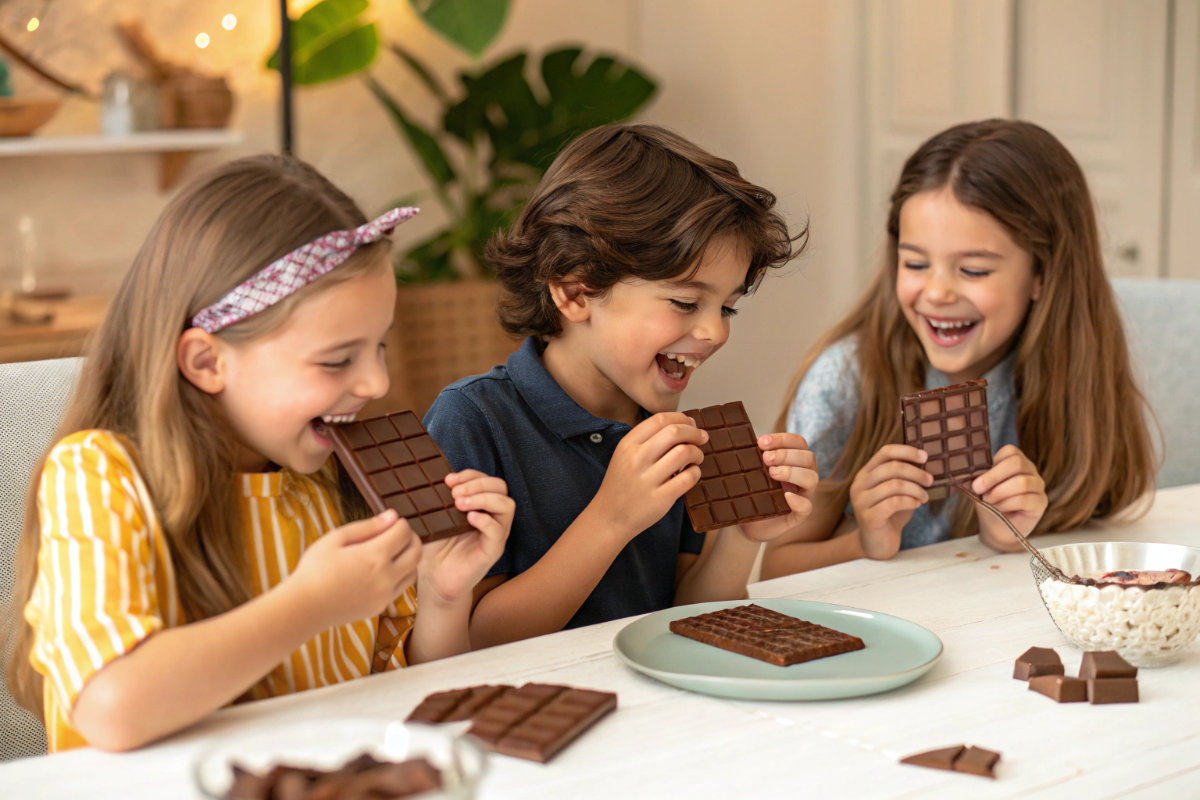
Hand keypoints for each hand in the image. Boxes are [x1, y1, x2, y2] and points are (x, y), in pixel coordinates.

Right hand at [287, 509, 420, 628]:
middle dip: (411, 538)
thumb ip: (367, 527)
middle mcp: (385, 576)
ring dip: (409, 558)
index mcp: (374, 556)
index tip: (391, 522)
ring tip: (393, 551)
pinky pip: (401, 587)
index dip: (400, 523)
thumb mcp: (335, 539)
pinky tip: (384, 569)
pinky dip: (401, 575)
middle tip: (397, 534)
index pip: (404, 533)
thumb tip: (392, 516)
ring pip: (413, 571)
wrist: (304, 607)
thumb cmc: (314, 569)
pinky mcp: (380, 607)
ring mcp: (385, 594)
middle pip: (416, 552)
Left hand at [419, 470, 513, 604]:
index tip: (448, 480)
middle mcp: (493, 517)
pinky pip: (498, 531)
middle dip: (478, 483)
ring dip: (484, 498)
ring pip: (507, 505)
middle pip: (501, 487)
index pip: (487, 480)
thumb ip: (440, 498)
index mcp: (481, 505)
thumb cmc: (435, 547)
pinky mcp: (493, 551)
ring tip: (460, 504)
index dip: (470, 475)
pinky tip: (468, 518)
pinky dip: (485, 520)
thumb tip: (431, 478)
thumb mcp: (437, 516)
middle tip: (455, 493)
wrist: (434, 579)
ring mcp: (496, 534)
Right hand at [592, 412, 705, 541]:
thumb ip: (648, 439)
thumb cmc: (622, 483)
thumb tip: (684, 425)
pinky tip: (691, 473)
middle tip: (701, 438)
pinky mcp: (660, 499)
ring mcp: (648, 480)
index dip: (681, 418)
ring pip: (684, 453)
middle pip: (674, 432)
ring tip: (696, 458)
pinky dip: (696, 472)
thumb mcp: (625, 454)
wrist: (610, 516)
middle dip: (694, 432)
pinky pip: (688, 478)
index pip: (660, 419)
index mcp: (628, 444)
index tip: (691, 424)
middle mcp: (637, 459)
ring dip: (697, 453)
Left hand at [739, 432, 819, 541]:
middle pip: (808, 458)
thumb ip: (753, 458)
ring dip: (792, 472)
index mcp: (795, 461)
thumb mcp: (753, 472)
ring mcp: (804, 495)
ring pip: (811, 478)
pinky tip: (786, 496)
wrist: (749, 524)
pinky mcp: (799, 515)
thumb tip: (739, 441)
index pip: (798, 443)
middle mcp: (804, 476)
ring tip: (772, 473)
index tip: (761, 442)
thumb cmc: (753, 493)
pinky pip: (806, 507)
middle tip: (765, 459)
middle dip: (786, 454)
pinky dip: (798, 500)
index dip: (782, 439)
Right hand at [849, 445, 932, 559]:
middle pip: (891, 467)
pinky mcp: (868, 517)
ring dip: (916, 489)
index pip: (885, 452)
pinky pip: (893, 503)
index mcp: (866, 474)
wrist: (877, 544)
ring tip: (925, 497)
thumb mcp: (897, 492)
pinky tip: (917, 505)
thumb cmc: (890, 515)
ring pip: (893, 485)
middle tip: (930, 481)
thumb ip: (905, 477)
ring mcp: (861, 501)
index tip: (925, 457)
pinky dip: (910, 502)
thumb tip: (928, 464)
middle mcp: (859, 484)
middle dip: (916, 472)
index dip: (906, 451)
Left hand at [971, 445, 1047, 549]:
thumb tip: (958, 475)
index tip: (977, 477)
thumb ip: (974, 478)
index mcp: (1015, 461)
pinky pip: (1025, 499)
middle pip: (1016, 463)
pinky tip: (999, 509)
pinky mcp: (1041, 503)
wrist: (997, 528)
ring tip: (989, 501)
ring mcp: (1038, 486)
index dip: (992, 463)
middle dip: (993, 476)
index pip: (1010, 451)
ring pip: (1022, 482)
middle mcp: (1030, 471)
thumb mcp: (979, 488)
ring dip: (999, 493)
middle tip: (977, 488)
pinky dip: (1007, 504)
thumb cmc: (989, 503)